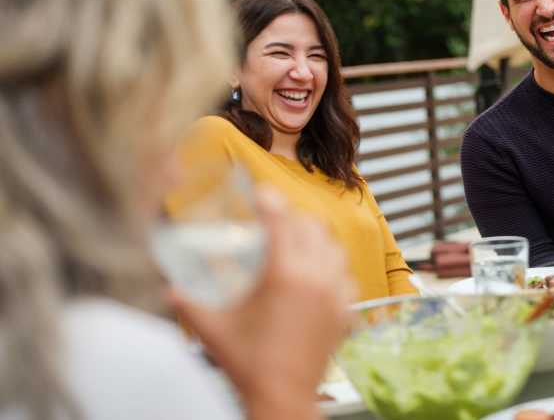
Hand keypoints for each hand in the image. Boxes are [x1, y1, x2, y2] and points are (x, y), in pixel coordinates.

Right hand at [169, 189, 355, 419]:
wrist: (282, 399)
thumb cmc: (248, 365)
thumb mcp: (212, 330)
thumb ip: (187, 304)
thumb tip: (167, 288)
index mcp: (284, 275)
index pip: (280, 222)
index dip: (270, 202)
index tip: (261, 192)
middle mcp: (316, 278)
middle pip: (310, 228)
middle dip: (292, 218)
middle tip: (276, 220)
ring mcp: (335, 294)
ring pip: (334, 248)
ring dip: (316, 239)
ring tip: (300, 242)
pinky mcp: (345, 313)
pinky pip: (347, 277)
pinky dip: (335, 269)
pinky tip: (322, 275)